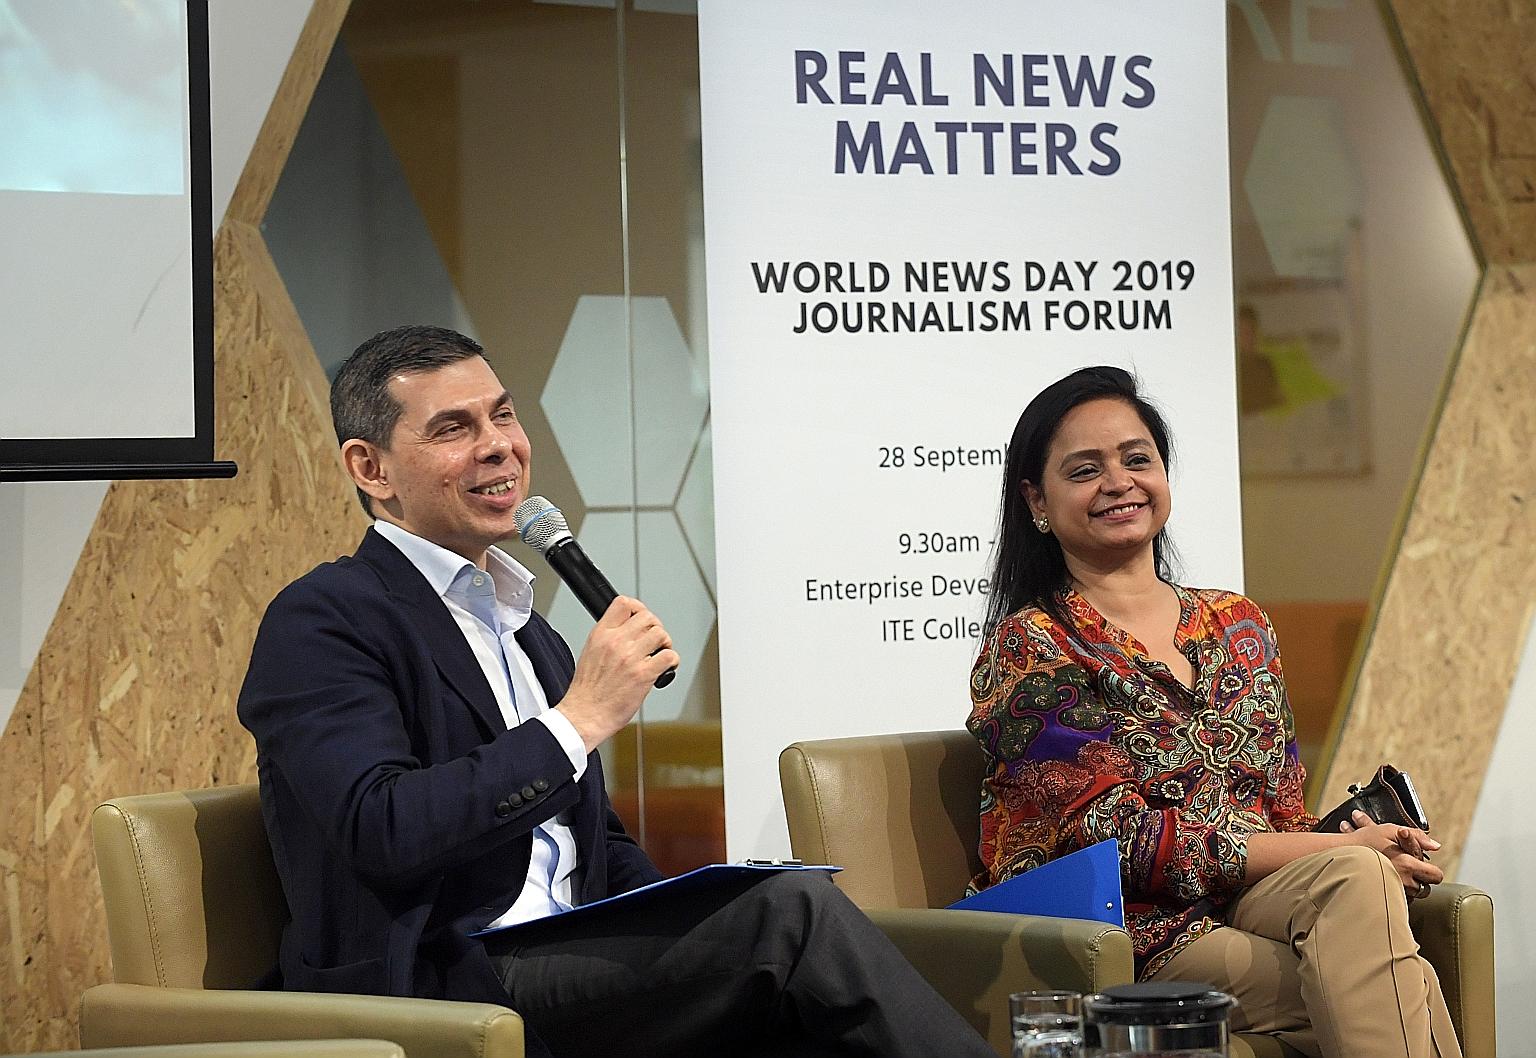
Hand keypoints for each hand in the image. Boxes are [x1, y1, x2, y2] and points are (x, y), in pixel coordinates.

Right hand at [556, 596, 678, 752]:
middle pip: (648, 617)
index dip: (638, 608)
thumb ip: (607, 639)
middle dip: (655, 628)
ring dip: (665, 644)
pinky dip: (672, 661)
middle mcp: (616, 642)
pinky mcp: (643, 674)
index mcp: (601, 635)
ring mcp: (630, 657)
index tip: (642, 618)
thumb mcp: (590, 653)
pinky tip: (665, 668)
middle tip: (654, 641)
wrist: (584, 715)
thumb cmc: (587, 692)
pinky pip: (669, 656)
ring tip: (659, 655)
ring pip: (661, 634)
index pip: (624, 604)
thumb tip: (627, 631)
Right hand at [1340, 809, 1441, 896]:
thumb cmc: (1362, 842)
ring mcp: (1395, 892)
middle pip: (1426, 887)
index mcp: (1408, 864)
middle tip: (1408, 871)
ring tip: (1393, 875)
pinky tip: (1384, 882)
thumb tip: (1436, 846)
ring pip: (1411, 894)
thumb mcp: (1389, 830)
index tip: (1424, 867)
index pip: (1436, 875)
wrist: (1337, 856)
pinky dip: (1394, 892)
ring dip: (1405, 885)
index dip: (1432, 871)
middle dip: (1419, 880)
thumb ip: (1417, 836)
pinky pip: (1397, 898)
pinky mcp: (1385, 900)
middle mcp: (1404, 881)